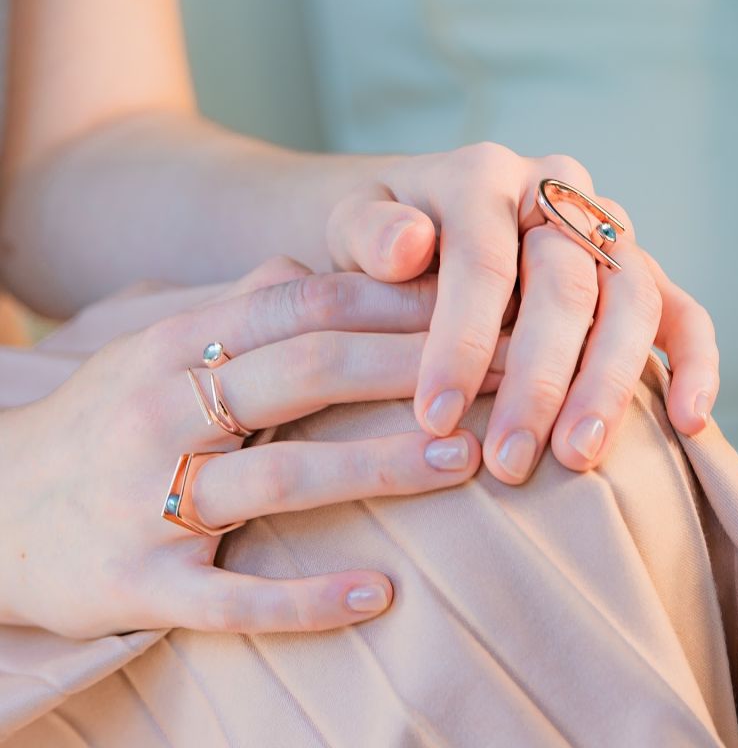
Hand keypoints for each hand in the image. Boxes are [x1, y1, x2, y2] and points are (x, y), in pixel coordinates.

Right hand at [0, 258, 505, 638]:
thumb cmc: (103, 419)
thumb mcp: (156, 348)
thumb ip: (236, 309)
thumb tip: (308, 269)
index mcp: (176, 343)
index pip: (305, 305)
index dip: (398, 305)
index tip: (478, 308)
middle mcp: (162, 409)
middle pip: (306, 373)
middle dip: (413, 369)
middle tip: (505, 374)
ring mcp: (148, 499)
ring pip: (280, 476)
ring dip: (379, 466)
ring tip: (466, 462)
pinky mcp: (137, 585)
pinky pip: (231, 595)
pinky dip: (306, 597)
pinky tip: (379, 595)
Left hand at [328, 145, 718, 482]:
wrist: (418, 227)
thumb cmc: (381, 241)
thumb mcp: (354, 226)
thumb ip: (371, 233)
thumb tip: (411, 246)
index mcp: (482, 177)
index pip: (484, 263)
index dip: (461, 342)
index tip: (434, 419)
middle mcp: (555, 193)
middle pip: (567, 286)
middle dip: (538, 381)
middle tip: (509, 462)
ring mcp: (604, 231)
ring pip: (632, 301)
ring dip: (609, 384)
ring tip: (578, 457)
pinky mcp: (635, 271)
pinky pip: (682, 310)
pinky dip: (694, 363)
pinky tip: (688, 422)